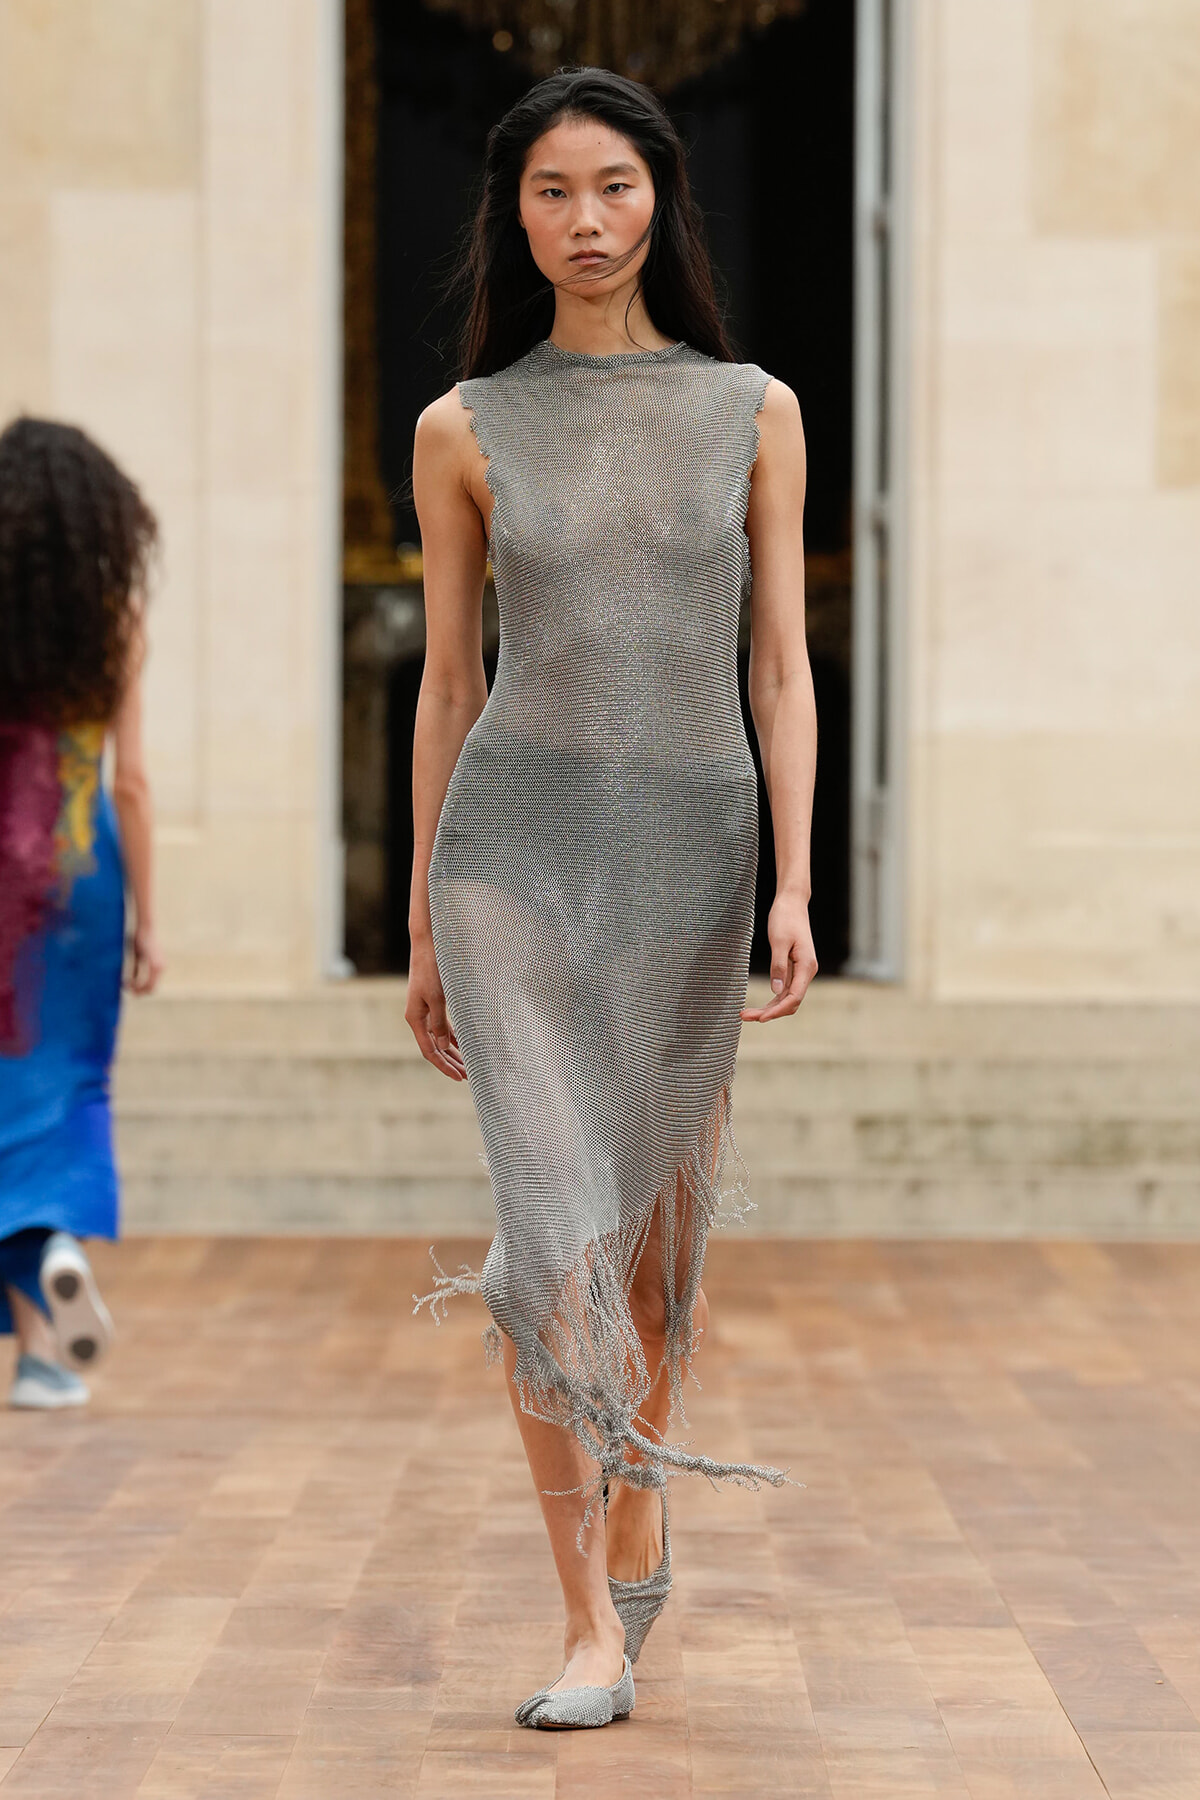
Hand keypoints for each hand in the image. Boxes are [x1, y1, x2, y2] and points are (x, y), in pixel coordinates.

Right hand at [126, 921, 163, 994]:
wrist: (145, 928)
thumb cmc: (139, 939)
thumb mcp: (137, 956)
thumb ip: (136, 968)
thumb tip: (131, 980)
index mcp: (158, 968)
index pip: (151, 987)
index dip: (139, 990)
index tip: (126, 986)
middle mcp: (161, 969)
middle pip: (151, 990)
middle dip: (137, 993)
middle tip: (125, 989)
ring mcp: (159, 967)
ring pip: (148, 988)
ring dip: (136, 989)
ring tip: (125, 985)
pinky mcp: (154, 964)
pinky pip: (145, 981)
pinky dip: (135, 984)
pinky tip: (126, 981)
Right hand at [406, 937, 467, 1079]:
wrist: (428, 945)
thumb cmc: (432, 969)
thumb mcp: (437, 997)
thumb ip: (440, 1023)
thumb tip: (444, 1046)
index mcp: (415, 1018)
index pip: (429, 1050)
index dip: (444, 1066)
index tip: (459, 1077)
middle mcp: (418, 1017)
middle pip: (435, 1048)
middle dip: (450, 1063)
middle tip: (468, 1077)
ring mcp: (425, 1011)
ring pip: (440, 1038)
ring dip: (453, 1052)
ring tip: (468, 1066)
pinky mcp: (433, 1003)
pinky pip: (444, 1026)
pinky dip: (454, 1037)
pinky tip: (465, 1045)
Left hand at [740, 893, 816, 1021]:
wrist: (792, 903)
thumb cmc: (785, 918)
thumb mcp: (779, 941)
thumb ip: (778, 966)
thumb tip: (776, 991)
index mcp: (806, 966)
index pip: (794, 997)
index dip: (777, 1010)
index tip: (760, 1018)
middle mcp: (807, 972)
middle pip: (790, 1002)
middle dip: (769, 1012)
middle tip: (744, 1016)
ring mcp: (801, 971)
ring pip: (786, 998)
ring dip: (769, 1008)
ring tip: (746, 1013)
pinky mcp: (794, 968)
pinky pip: (785, 989)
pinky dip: (772, 999)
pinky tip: (759, 1005)